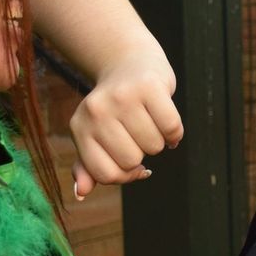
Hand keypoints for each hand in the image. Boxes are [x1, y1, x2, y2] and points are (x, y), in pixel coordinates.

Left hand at [67, 53, 182, 192]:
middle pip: (131, 161)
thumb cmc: (114, 107)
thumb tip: (81, 194)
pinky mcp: (149, 86)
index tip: (134, 165)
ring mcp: (123, 97)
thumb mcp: (96, 134)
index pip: (105, 174)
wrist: (129, 61)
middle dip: (143, 154)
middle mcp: (97, 111)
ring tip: (151, 123)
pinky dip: (174, 132)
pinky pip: (171, 128)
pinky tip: (166, 121)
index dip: (125, 176)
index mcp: (80, 127)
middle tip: (140, 135)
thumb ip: (89, 165)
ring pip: (154, 146)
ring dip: (160, 141)